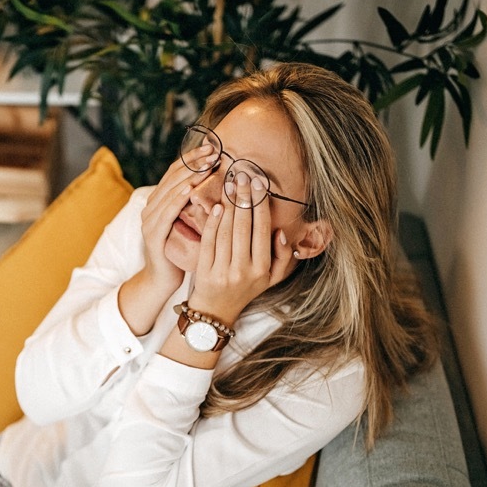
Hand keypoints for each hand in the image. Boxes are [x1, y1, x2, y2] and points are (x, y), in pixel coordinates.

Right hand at [138, 146, 215, 291]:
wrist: (163, 280)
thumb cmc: (182, 252)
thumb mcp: (190, 223)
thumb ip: (197, 204)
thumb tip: (221, 183)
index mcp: (160, 201)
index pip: (176, 172)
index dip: (193, 158)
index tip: (214, 148)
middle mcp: (151, 207)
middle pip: (173, 177)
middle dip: (194, 163)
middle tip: (213, 152)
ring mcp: (149, 221)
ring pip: (170, 192)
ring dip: (189, 177)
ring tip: (206, 166)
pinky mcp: (152, 235)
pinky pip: (166, 214)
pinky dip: (177, 200)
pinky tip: (190, 191)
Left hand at [190, 172, 292, 323]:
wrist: (216, 311)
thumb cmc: (246, 289)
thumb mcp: (271, 278)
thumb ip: (282, 256)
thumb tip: (280, 231)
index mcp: (262, 269)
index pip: (262, 229)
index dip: (260, 204)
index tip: (259, 183)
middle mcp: (243, 270)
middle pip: (243, 226)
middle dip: (243, 197)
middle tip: (242, 175)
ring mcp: (223, 271)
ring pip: (225, 231)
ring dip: (228, 204)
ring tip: (230, 185)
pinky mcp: (204, 271)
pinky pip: (209, 241)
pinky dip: (212, 222)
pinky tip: (216, 206)